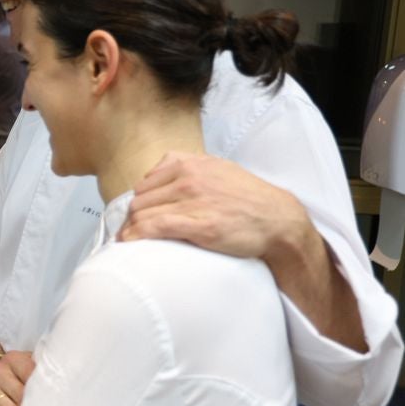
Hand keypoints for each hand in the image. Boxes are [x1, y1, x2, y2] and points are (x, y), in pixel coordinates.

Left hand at [119, 152, 308, 261]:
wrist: (279, 220)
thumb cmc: (249, 197)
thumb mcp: (219, 168)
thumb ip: (189, 165)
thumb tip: (159, 172)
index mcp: (191, 164)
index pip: (146, 183)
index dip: (138, 201)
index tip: (135, 214)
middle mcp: (189, 179)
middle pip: (140, 199)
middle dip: (132, 216)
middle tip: (128, 231)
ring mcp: (193, 201)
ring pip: (143, 213)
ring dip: (131, 228)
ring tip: (127, 239)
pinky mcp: (199, 225)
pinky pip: (154, 227)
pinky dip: (136, 235)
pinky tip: (128, 242)